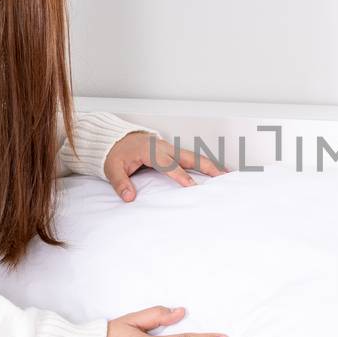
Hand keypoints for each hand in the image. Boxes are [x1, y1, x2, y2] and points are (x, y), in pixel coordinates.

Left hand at [106, 130, 229, 200]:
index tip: (192, 186)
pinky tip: (213, 170)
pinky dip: (203, 163)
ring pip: (193, 156)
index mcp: (150, 151)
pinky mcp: (171, 150)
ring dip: (209, 164)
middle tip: (221, 177)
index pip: (169, 165)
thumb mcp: (112, 168)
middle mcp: (163, 148)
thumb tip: (129, 197)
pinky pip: (189, 156)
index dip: (181, 176)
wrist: (115, 138)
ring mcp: (169, 147)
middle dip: (206, 167)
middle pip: (189, 157)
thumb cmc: (115, 153)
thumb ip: (121, 183)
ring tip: (225, 174)